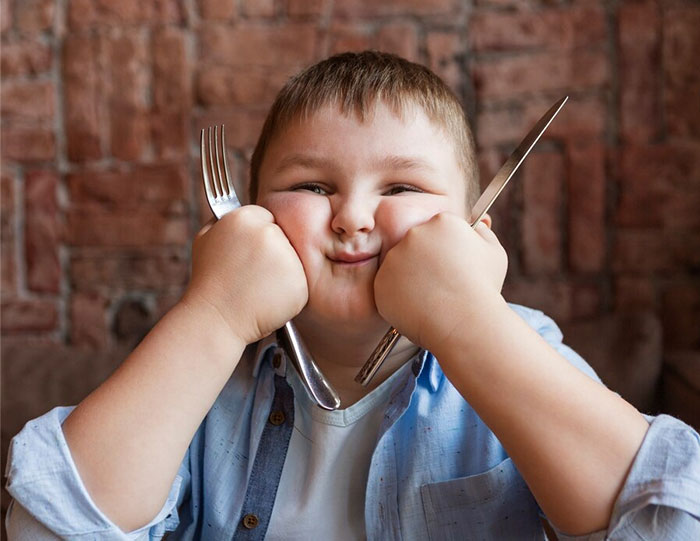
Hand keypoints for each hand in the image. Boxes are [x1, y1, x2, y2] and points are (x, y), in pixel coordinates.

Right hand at [182, 206, 308, 344]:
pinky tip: (267, 299)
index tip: (247, 255)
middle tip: (251, 274)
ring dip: (281, 274)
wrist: (215, 319)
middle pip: (283, 238)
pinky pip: (299, 283)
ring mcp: (287, 258)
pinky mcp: (300, 282)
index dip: (257, 239)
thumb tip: (234, 206)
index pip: (268, 218)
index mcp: (245, 217)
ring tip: (257, 288)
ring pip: (293, 261)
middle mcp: (269, 233)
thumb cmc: (208, 281)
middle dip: (272, 255)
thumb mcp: (206, 238)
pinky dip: (288, 294)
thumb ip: (225, 219)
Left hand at [373, 212, 507, 350]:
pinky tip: (419, 307)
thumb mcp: (494, 253)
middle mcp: (414, 234)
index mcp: (441, 221)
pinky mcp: (381, 281)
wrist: (465, 322)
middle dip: (426, 262)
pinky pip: (388, 288)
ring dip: (411, 279)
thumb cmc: (483, 289)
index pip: (437, 230)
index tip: (451, 267)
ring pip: (400, 266)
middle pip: (416, 245)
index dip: (445, 251)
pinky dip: (400, 298)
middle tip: (441, 284)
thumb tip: (478, 225)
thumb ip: (483, 233)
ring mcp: (394, 258)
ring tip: (432, 298)